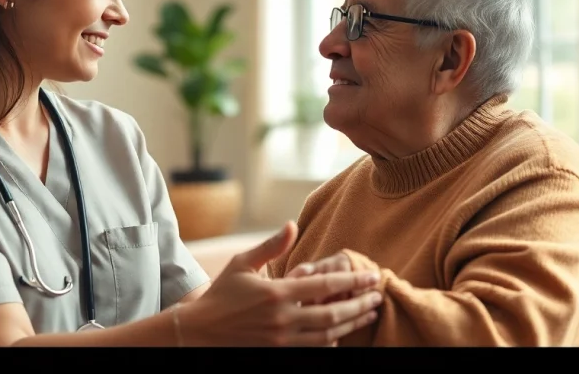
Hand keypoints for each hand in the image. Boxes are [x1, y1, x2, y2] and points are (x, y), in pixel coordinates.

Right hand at [178, 222, 382, 346]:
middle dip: (359, 305)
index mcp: (276, 293)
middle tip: (377, 297)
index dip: (352, 280)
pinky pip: (314, 349)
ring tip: (368, 314)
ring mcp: (282, 340)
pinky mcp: (279, 353)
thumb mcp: (242, 264)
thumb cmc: (221, 294)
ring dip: (352, 324)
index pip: (324, 285)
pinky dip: (332, 341)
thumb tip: (292, 225)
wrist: (200, 332)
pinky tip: (342, 332)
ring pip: (328, 334)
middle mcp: (283, 319)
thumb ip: (271, 246)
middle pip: (333, 313)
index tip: (371, 276)